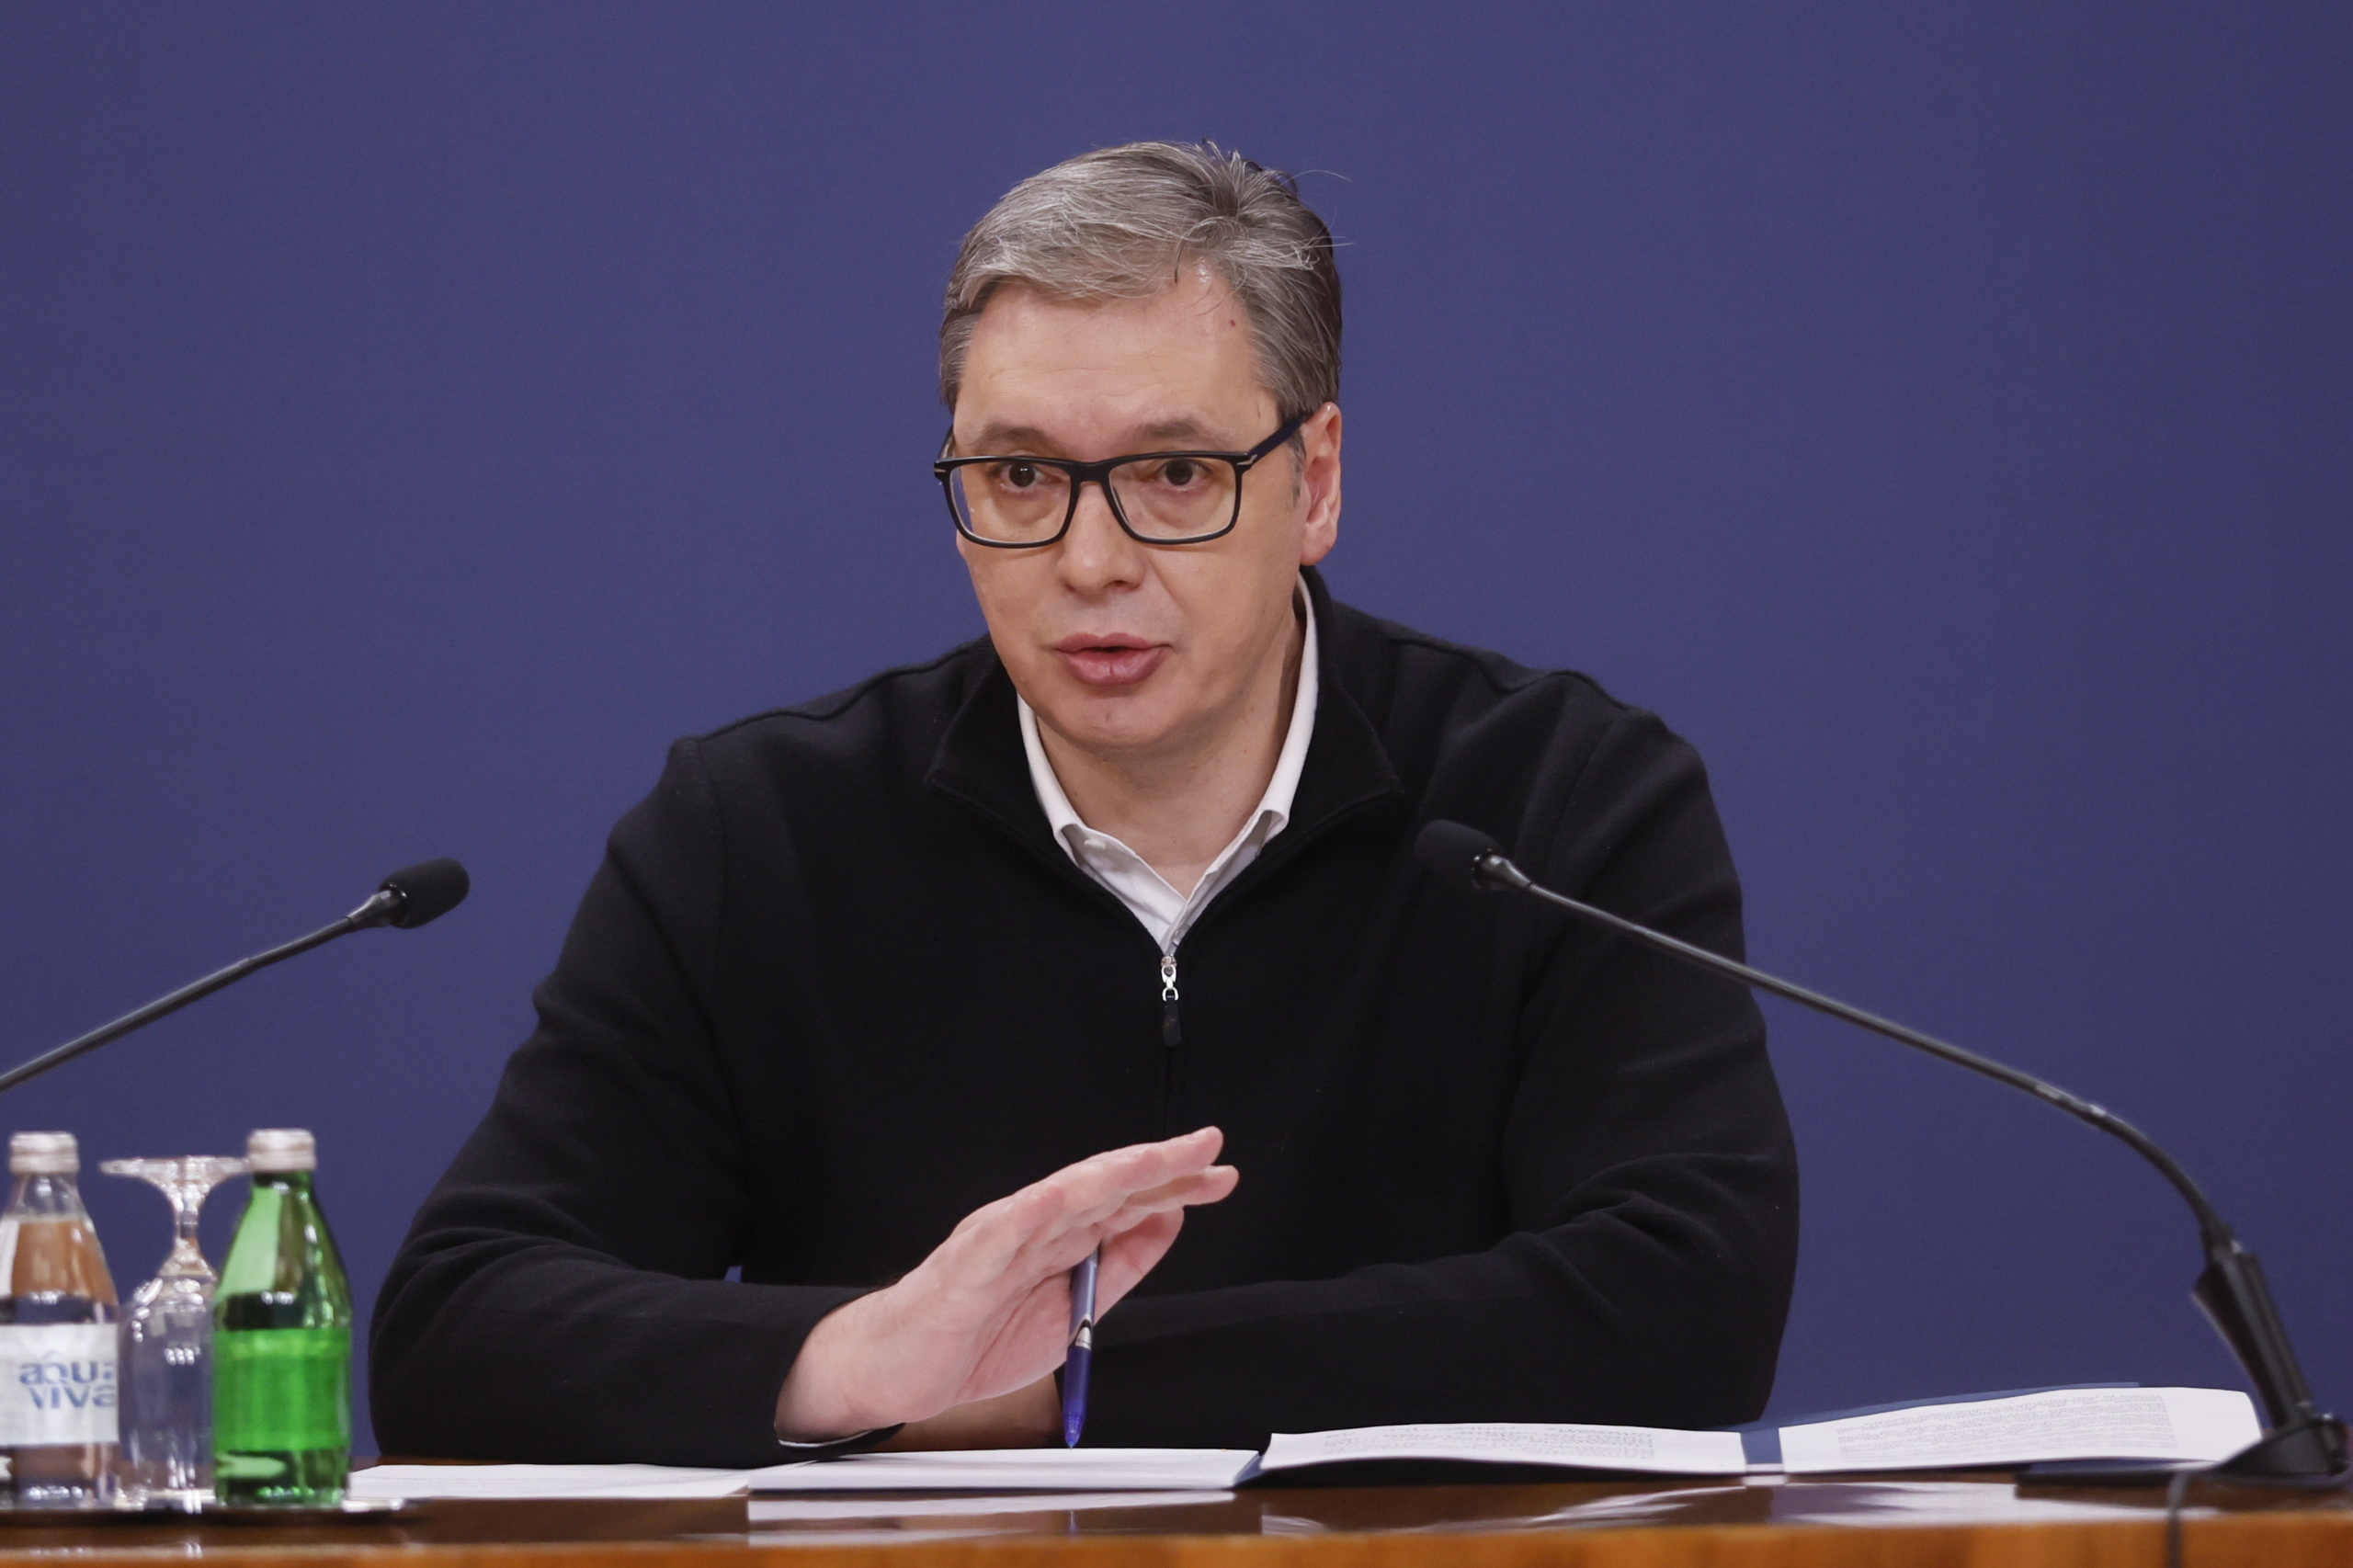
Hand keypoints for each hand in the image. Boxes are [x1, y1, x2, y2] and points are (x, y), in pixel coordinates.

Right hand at [775, 1127, 1237, 1440]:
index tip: (1221, 1174)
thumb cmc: (976, 1338)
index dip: (1176, 1186)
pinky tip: (1055, 1195)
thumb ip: (1120, 1268)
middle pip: (1104, 1187)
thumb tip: (1169, 1220)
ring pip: (1058, 1197)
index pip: (1128, 1201)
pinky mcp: (962, 1268)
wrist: (897, 1370)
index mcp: (1062, 1238)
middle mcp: (1034, 1226)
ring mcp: (998, 1241)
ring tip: (1150, 1159)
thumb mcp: (1074, 1313)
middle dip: (1158, 1166)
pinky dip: (1026, 1212)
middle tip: (1207, 1145)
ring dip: (1107, 1176)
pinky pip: (996, 1235)